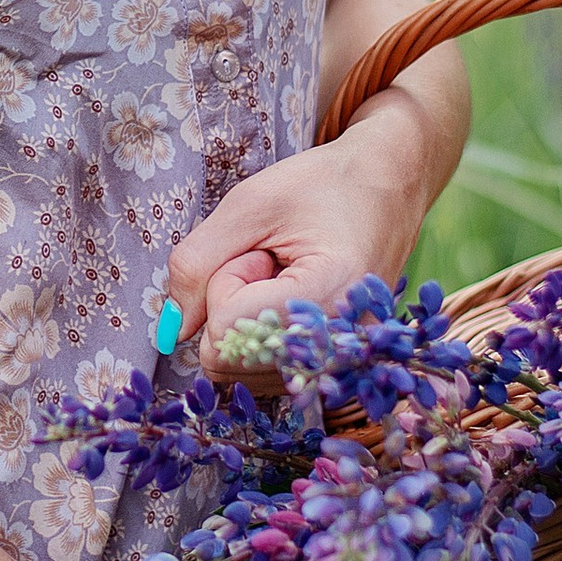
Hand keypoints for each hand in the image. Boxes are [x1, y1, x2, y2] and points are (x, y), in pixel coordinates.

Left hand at [168, 101, 431, 375]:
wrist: (388, 187)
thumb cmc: (322, 185)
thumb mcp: (249, 203)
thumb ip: (198, 262)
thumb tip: (173, 330)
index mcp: (330, 294)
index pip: (226, 329)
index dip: (226, 282)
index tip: (260, 250)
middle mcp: (342, 344)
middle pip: (228, 360)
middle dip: (231, 305)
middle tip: (269, 262)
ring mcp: (342, 364)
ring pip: (240, 371)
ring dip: (245, 321)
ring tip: (284, 276)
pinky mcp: (335, 370)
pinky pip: (263, 374)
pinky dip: (260, 339)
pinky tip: (290, 299)